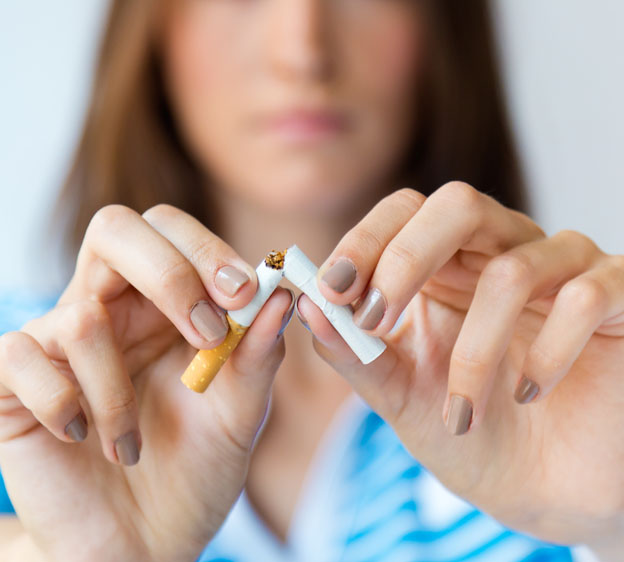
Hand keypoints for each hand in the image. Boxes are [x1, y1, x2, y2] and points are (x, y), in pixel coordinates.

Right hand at [0, 204, 293, 561]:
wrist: (142, 544)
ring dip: (119, 389)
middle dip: (168, 274)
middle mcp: (110, 309)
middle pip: (116, 229)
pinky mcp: (14, 383)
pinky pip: (21, 358)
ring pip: (81, 315)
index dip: (205, 250)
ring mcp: (57, 342)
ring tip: (134, 446)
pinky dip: (63, 403)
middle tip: (206, 333)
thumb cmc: (194, 471)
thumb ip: (258, 355)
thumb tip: (281, 296)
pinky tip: (85, 440)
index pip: (171, 230)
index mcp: (164, 304)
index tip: (243, 294)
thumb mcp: (240, 414)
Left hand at [299, 182, 623, 546]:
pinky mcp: (620, 297)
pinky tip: (529, 393)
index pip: (403, 213)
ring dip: (474, 351)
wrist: (548, 490)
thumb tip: (307, 306)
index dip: (363, 243)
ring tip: (460, 413)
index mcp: (447, 267)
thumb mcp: (400, 396)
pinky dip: (548, 353)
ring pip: (513, 269)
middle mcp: (504, 252)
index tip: (330, 292)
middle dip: (405, 259)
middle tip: (374, 318)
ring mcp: (566, 271)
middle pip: (456, 206)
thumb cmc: (474, 435)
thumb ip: (355, 353)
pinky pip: (586, 297)